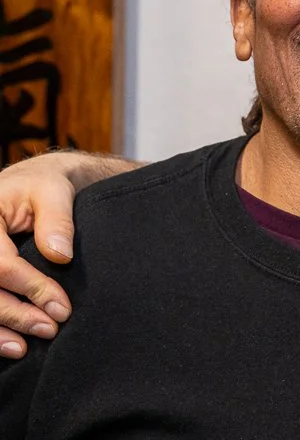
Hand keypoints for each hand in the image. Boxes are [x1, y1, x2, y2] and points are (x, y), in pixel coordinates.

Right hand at [0, 152, 80, 359]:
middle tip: (50, 329)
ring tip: (23, 348)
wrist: (31, 184)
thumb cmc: (43, 186)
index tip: (61, 307)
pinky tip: (6, 344)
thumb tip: (60, 255)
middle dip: (14, 314)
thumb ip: (57, 220)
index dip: (30, 287)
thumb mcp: (54, 192)